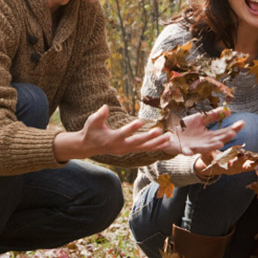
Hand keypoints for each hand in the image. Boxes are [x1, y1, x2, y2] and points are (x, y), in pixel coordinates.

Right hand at [54, 104, 172, 161]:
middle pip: (137, 142)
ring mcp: (126, 150)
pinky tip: (166, 143)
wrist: (89, 147)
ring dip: (157, 143)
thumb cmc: (91, 131)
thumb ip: (99, 115)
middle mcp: (120, 146)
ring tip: (169, 138)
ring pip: (144, 148)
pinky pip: (145, 149)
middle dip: (149, 137)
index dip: (131, 128)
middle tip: (159, 130)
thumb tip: (105, 106)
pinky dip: (155, 147)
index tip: (140, 121)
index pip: (123, 134)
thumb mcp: (92, 122)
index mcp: (111, 139)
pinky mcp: (130, 150)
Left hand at [167, 107, 243, 154]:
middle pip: (216, 140)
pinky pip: (186, 151)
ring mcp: (194, 147)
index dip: (233, 128)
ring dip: (211, 146)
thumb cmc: (185, 127)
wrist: (169, 133)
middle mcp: (204, 143)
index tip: (242, 122)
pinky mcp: (183, 149)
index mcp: (209, 136)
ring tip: (219, 143)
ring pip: (204, 148)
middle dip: (225, 137)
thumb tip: (229, 111)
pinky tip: (190, 152)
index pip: (224, 132)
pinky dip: (188, 152)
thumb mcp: (201, 119)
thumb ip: (213, 115)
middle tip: (233, 132)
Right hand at [194, 146, 257, 178]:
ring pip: (247, 167)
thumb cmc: (208, 157)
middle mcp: (230, 168)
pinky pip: (252, 167)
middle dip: (243, 161)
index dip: (229, 161)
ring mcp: (237, 169)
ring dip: (256, 165)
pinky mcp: (243, 167)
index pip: (226, 163)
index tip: (233, 159)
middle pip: (238, 165)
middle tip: (247, 156)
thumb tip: (213, 144)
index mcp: (221, 165)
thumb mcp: (207, 152)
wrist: (212, 166)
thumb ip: (210, 148)